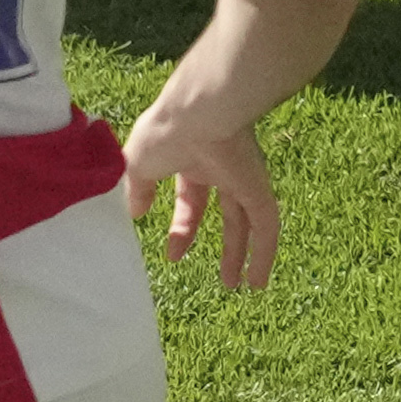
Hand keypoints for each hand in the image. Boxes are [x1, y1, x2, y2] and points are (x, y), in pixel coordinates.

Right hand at [119, 97, 281, 288]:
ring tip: (242, 287)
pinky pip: (266, 229)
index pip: (191, 201)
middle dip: (224, 247)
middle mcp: (219, 172)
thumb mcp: (137, 165)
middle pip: (226, 216)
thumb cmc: (162, 133)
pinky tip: (258, 282)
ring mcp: (242, 181)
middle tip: (222, 279)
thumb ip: (137, 190)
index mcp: (189, 162)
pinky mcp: (260, 190)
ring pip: (248, 225)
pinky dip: (264, 256)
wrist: (197, 114)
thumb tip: (134, 213)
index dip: (183, 228)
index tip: (174, 254)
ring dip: (244, 256)